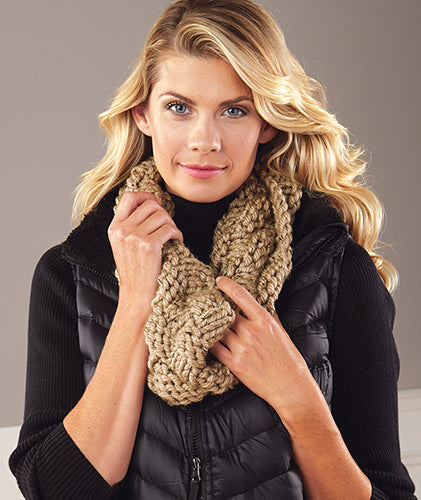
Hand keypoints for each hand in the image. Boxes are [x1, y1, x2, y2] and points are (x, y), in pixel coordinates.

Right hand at [108, 191, 182, 316]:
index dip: (147, 196)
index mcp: (114, 228)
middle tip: (167, 227)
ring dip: (172, 225)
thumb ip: (131, 226)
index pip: (129, 196)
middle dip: (164, 214)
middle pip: (150, 205)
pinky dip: (177, 234)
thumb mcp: (124, 245)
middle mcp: (121, 230)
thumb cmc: (135, 273)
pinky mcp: (148, 246)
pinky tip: (176, 242)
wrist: (136, 296)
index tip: (157, 205)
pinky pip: (169, 229)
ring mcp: (134, 237)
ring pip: (162, 215)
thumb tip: (150, 205)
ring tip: (172, 237)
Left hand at [209, 276, 320, 420]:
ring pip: (217, 330)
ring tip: (202, 322)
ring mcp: (241, 347)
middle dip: (216, 309)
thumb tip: (261, 305)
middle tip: (207, 303)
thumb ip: (269, 317)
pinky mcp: (234, 363)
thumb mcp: (282, 332)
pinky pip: (214, 349)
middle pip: (225, 313)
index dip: (227, 285)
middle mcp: (251, 331)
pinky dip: (207, 343)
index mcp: (264, 320)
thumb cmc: (289, 359)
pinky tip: (203, 340)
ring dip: (209, 326)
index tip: (219, 281)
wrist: (291, 387)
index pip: (241, 296)